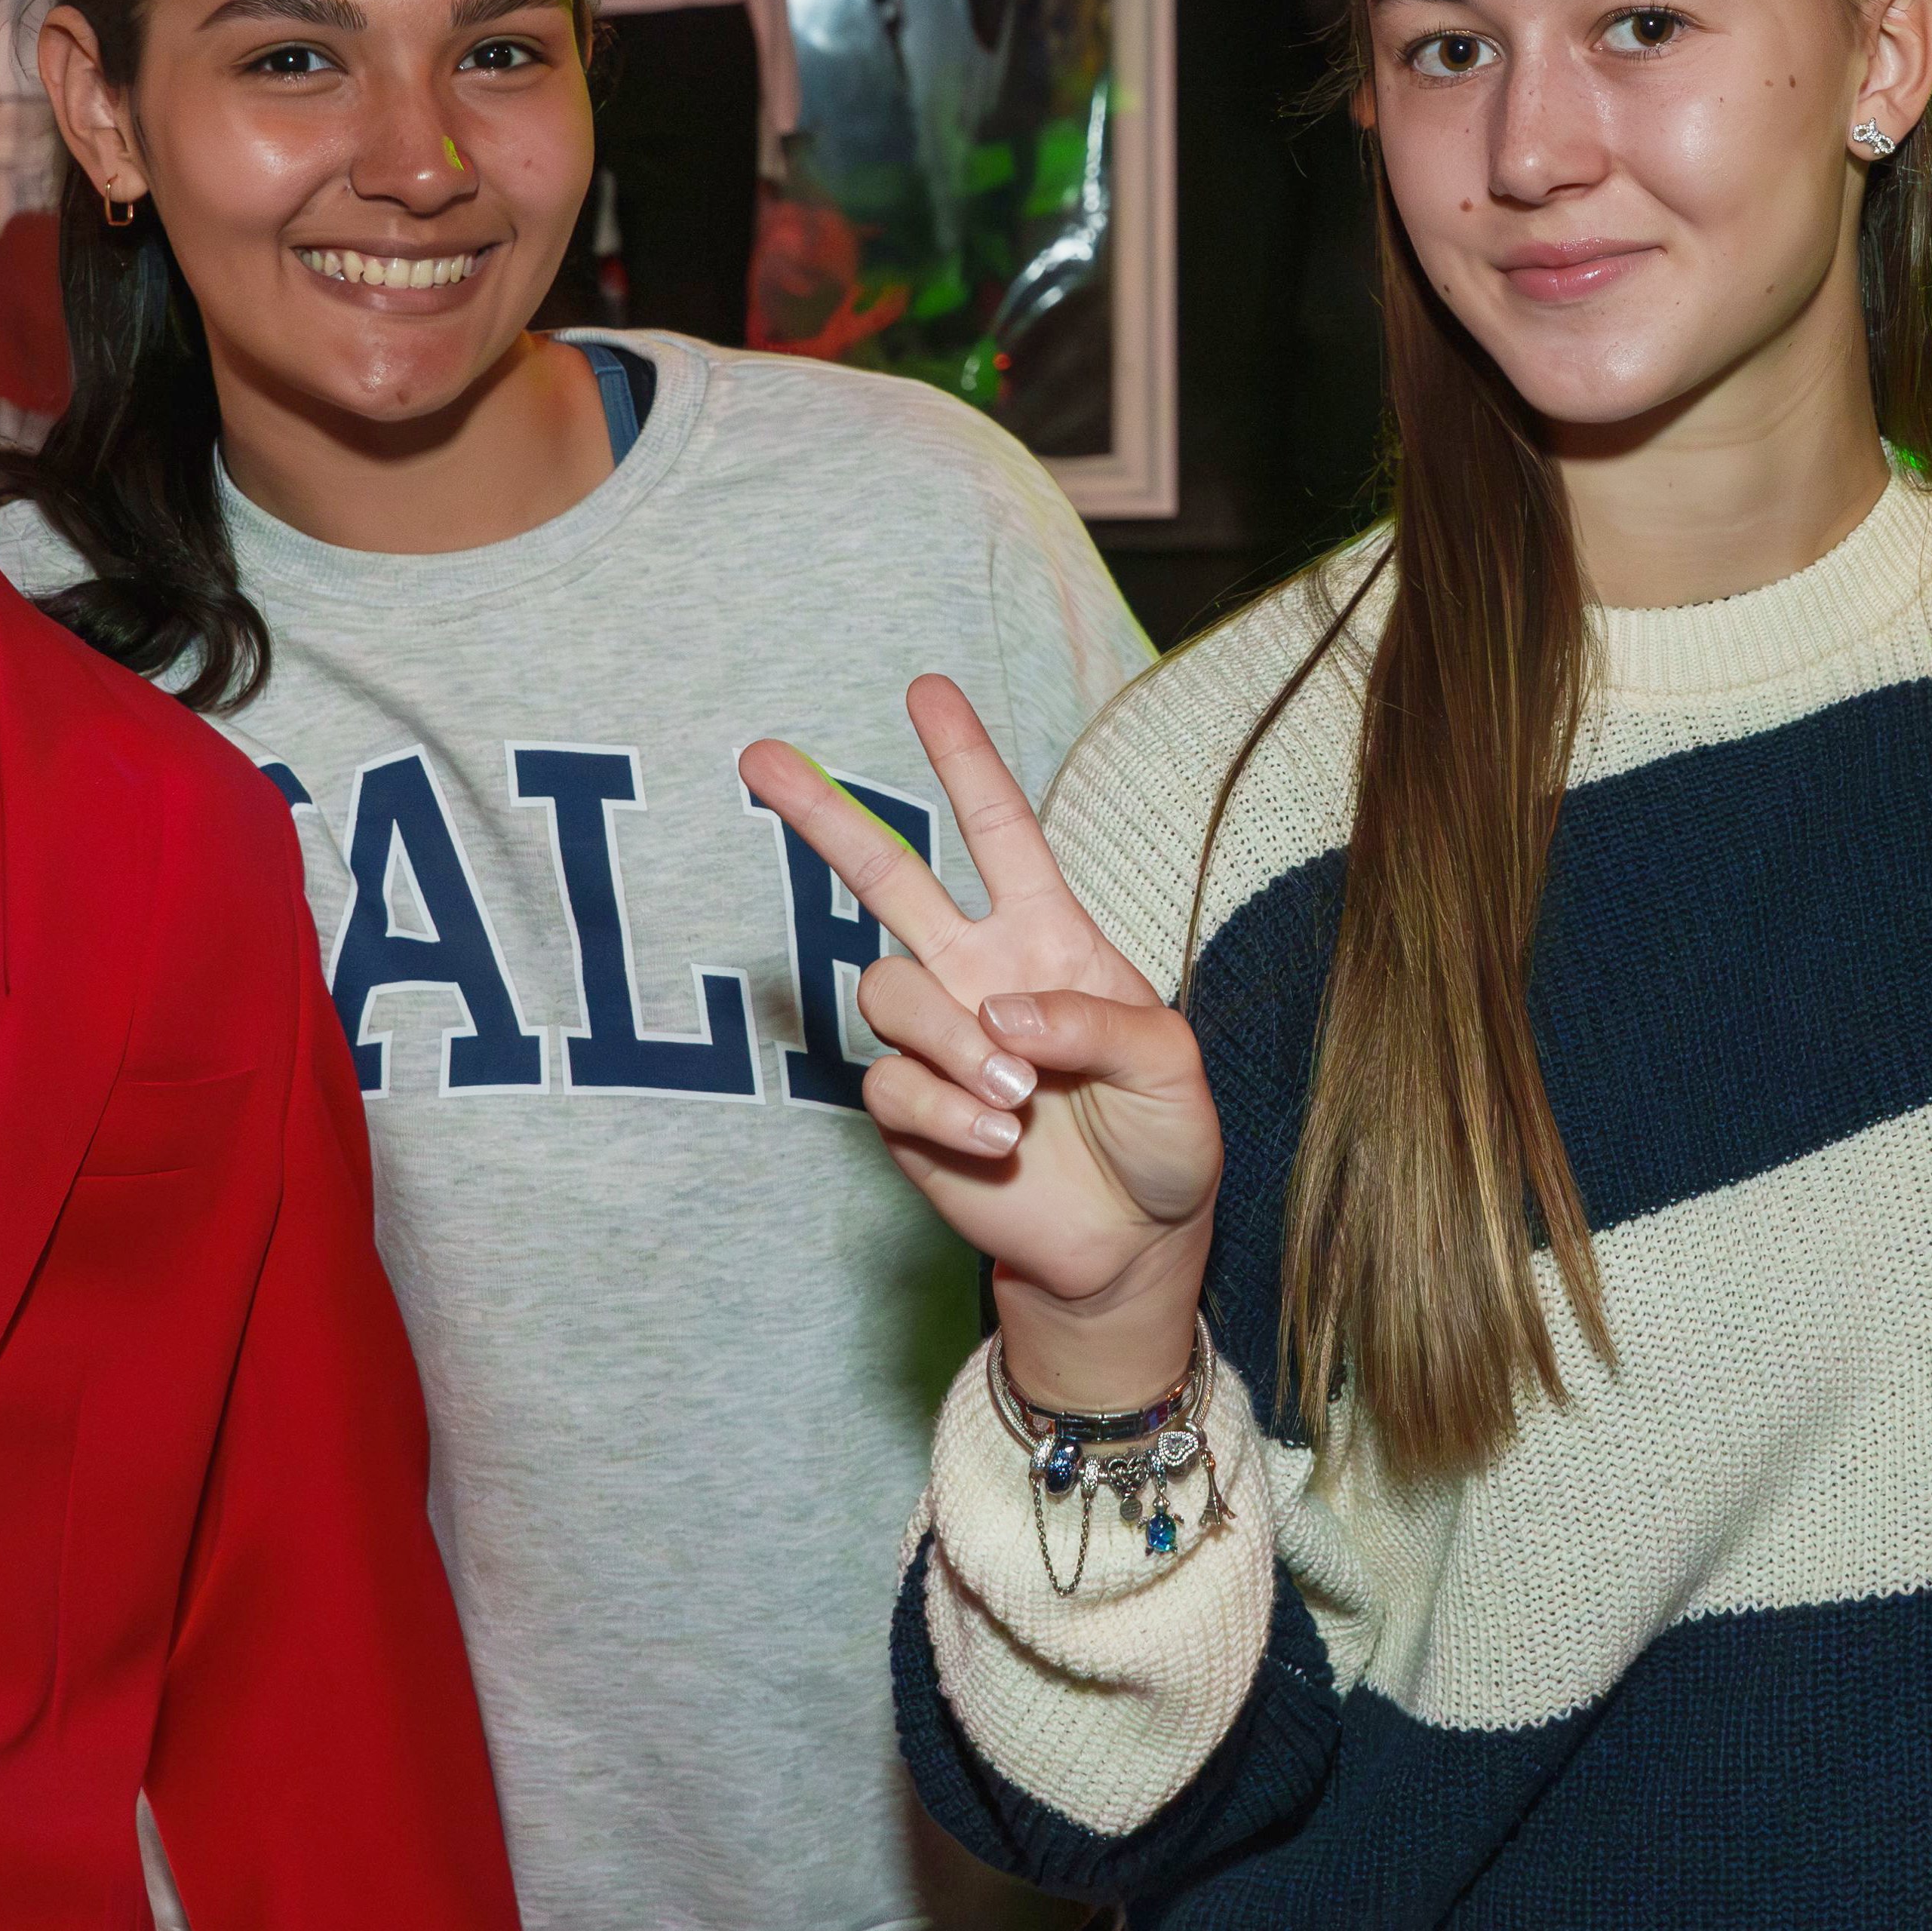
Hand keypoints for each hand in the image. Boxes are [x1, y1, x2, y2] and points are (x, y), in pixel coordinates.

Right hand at [740, 675, 1218, 1413]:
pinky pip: (892, 1084)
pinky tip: (1003, 1144)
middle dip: (823, 817)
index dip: (964, 761)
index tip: (925, 690)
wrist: (1131, 1240)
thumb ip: (1098, 1023)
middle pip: (886, 878)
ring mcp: (940, 1039)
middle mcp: (981, 972)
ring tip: (1018, 1101)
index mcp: (1050, 938)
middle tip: (761, 758)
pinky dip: (948, 1112)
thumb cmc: (1162, 1136)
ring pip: (886, 990)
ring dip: (949, 1040)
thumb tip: (1001, 1012)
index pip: (1000, 832)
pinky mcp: (908, 1110)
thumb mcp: (1170, 1067)